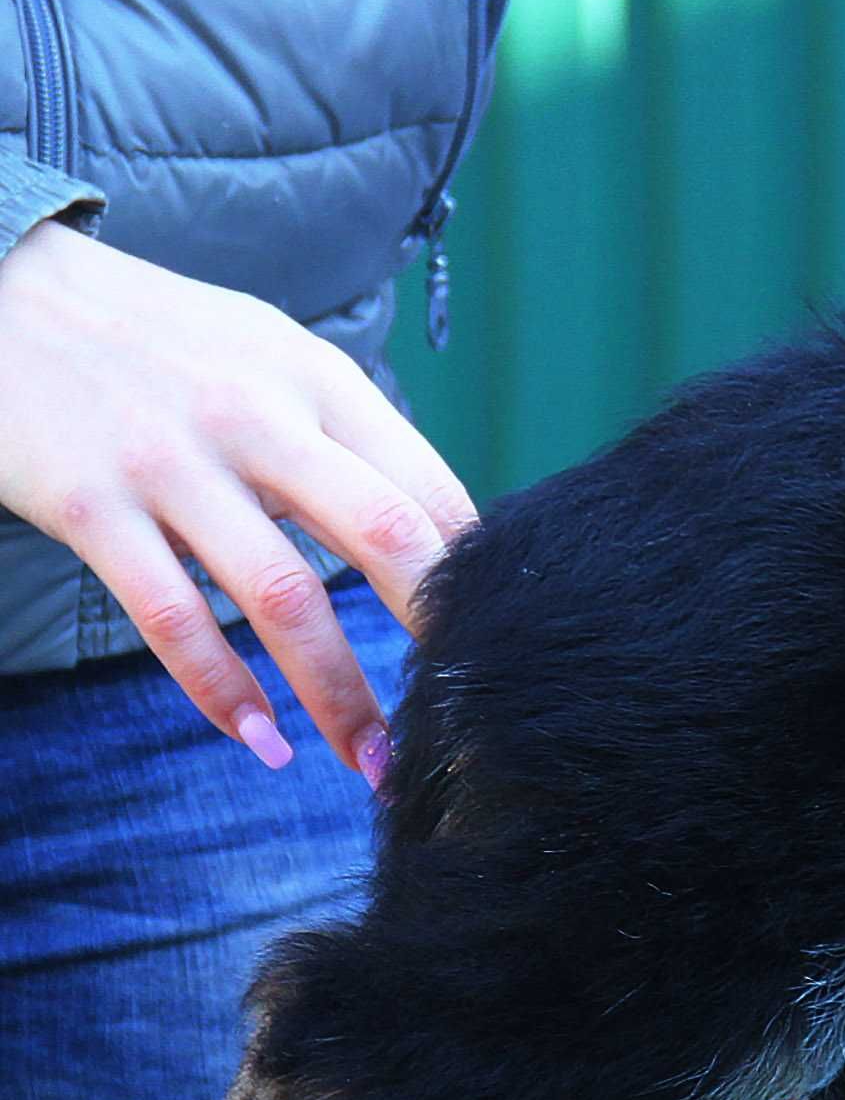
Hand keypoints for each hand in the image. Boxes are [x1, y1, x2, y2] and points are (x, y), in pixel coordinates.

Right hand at [0, 220, 476, 778]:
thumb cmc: (156, 338)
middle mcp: (259, 419)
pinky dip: (223, 690)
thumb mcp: (267, 354)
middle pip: (385, 537)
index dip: (475, 576)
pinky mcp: (92, 505)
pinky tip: (260, 739)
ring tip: (372, 761)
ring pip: (285, 598)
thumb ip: (342, 433)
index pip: (430, 488)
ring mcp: (173, 463)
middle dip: (435, 636)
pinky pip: (173, 619)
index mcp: (319, 380)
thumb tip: (431, 526)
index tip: (497, 641)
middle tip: (465, 711)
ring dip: (337, 695)